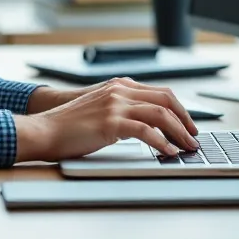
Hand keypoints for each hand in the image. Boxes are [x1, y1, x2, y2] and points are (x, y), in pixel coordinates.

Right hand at [14, 77, 198, 161]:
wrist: (45, 129)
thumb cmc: (70, 124)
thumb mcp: (100, 108)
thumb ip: (122, 109)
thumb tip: (149, 125)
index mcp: (120, 85)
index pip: (161, 92)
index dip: (180, 109)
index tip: (189, 125)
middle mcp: (120, 90)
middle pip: (166, 100)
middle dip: (185, 120)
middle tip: (194, 137)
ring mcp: (115, 104)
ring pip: (160, 114)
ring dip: (179, 132)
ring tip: (187, 147)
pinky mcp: (110, 122)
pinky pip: (145, 131)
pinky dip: (162, 142)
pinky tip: (168, 152)